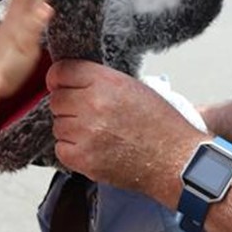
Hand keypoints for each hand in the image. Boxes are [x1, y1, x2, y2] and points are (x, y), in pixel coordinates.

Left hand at [46, 57, 198, 201]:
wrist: (175, 159)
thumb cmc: (160, 124)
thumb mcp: (133, 87)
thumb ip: (99, 81)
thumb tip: (68, 82)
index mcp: (105, 82)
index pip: (60, 72)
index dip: (59, 79)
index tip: (62, 85)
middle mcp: (92, 104)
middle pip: (55, 100)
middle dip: (68, 107)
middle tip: (91, 115)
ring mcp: (85, 133)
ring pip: (58, 125)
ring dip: (72, 130)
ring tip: (99, 133)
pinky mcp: (82, 158)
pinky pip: (61, 149)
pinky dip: (74, 150)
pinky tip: (96, 149)